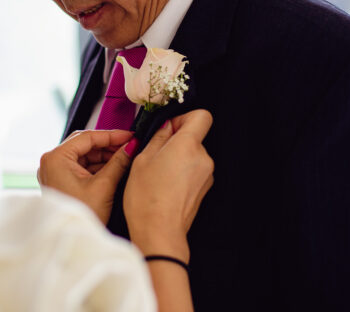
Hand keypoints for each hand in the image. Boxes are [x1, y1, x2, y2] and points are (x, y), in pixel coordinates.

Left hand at [38, 129, 134, 223]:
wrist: (74, 243)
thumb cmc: (83, 217)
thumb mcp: (104, 186)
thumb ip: (119, 161)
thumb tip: (132, 145)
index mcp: (56, 159)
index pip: (87, 137)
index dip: (111, 135)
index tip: (130, 135)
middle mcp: (51, 163)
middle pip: (84, 144)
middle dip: (108, 145)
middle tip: (129, 145)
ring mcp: (55, 172)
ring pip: (84, 155)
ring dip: (105, 156)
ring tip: (125, 157)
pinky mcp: (61, 182)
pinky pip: (82, 166)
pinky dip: (98, 166)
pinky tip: (115, 168)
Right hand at [124, 110, 213, 261]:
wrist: (159, 233)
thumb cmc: (147, 198)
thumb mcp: (142, 159)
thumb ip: (157, 138)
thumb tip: (166, 127)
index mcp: (188, 145)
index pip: (202, 116)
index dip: (184, 118)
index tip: (168, 128)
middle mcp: (203, 158)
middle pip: (195, 137)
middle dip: (176, 141)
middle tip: (155, 155)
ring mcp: (206, 175)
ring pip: (193, 155)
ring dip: (178, 159)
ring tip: (157, 174)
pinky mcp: (204, 189)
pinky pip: (194, 171)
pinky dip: (182, 173)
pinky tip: (165, 186)